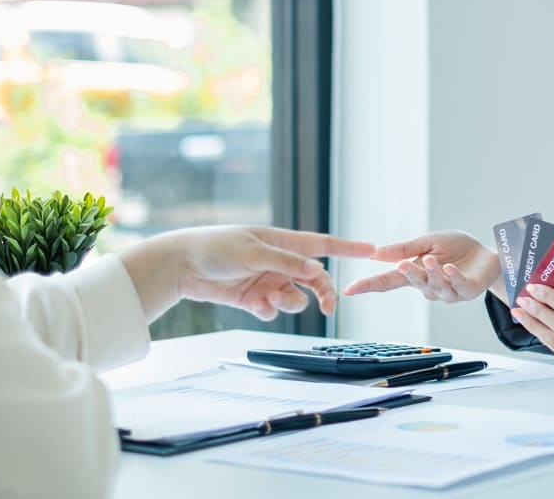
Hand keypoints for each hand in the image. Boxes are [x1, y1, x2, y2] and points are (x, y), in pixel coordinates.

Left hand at [120, 226, 374, 321]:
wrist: (180, 265)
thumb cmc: (215, 247)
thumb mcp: (252, 251)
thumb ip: (286, 262)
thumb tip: (317, 270)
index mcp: (284, 242)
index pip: (324, 245)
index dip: (349, 247)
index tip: (373, 250)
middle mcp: (280, 262)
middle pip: (314, 279)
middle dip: (323, 293)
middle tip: (328, 308)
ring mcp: (268, 280)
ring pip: (295, 297)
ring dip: (290, 302)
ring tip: (271, 300)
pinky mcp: (254, 298)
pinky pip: (273, 310)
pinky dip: (270, 311)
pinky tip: (258, 306)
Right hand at [343, 231, 501, 302]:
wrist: (489, 253)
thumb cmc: (457, 248)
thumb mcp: (428, 242)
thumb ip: (404, 249)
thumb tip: (376, 253)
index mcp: (416, 273)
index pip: (389, 281)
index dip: (370, 285)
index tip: (350, 289)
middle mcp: (430, 286)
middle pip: (414, 283)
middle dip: (408, 274)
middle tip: (401, 264)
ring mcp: (449, 291)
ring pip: (436, 286)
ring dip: (432, 274)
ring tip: (430, 260)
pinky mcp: (467, 290)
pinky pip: (458, 286)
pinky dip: (453, 277)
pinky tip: (449, 267)